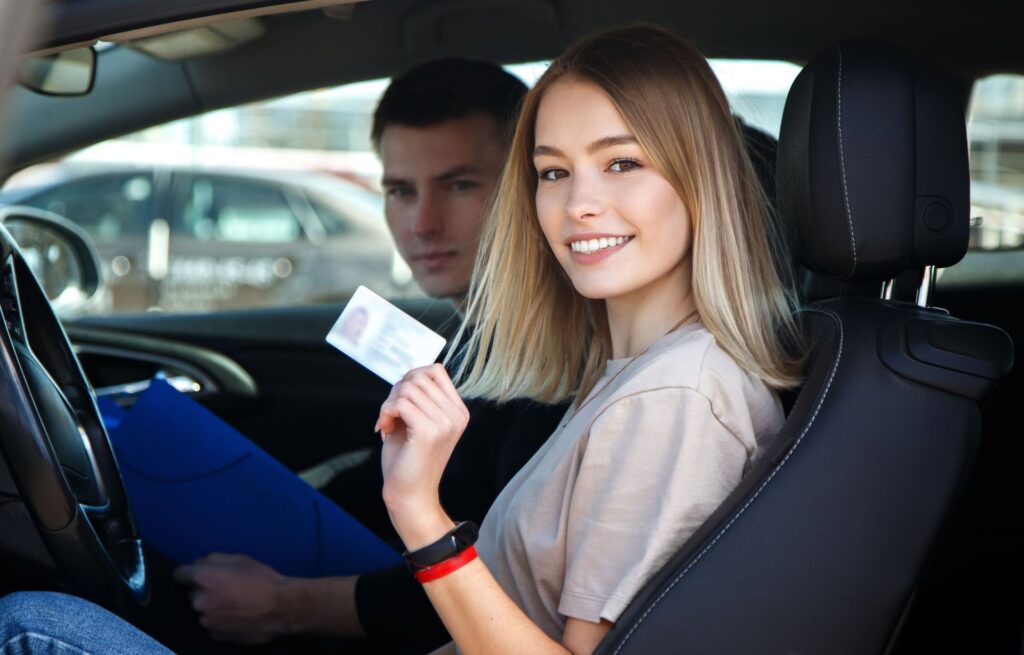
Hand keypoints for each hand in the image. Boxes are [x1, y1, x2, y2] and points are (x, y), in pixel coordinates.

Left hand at [172, 553, 292, 644]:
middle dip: (204, 590)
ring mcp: (206, 621)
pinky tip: (238, 616)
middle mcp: (198, 601)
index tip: (199, 574)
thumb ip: (214, 559)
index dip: (188, 572)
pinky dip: (221, 620)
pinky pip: (213, 624)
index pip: (179, 574)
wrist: (280, 608)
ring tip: (234, 604)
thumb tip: (199, 564)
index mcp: (203, 579)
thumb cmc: (262, 579)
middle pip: (193, 593)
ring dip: (212, 606)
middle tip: (226, 588)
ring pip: (203, 610)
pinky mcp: (216, 636)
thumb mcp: (240, 559)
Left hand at [376, 364, 468, 546]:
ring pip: (407, 388)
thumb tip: (410, 373)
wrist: (410, 495)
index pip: (435, 370)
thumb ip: (417, 396)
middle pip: (419, 377)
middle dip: (396, 392)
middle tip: (390, 415)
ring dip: (389, 404)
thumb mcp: (417, 420)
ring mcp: (445, 423)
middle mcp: (457, 415)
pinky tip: (384, 429)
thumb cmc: (408, 459)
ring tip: (387, 424)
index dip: (411, 379)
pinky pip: (400, 403)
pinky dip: (385, 412)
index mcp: (458, 411)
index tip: (400, 403)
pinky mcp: (429, 432)